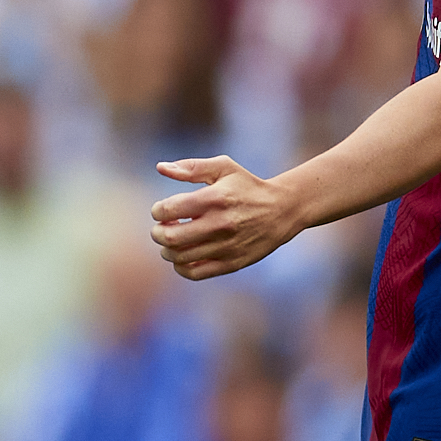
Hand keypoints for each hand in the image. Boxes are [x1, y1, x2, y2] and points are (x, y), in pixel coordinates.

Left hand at [149, 155, 303, 280]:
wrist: (283, 210)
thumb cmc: (247, 186)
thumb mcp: (224, 168)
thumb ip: (191, 167)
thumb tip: (160, 167)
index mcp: (215, 198)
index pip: (169, 210)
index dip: (157, 211)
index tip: (161, 210)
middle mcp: (220, 224)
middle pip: (171, 238)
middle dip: (157, 233)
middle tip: (161, 228)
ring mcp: (227, 246)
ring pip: (180, 257)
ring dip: (167, 250)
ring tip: (172, 241)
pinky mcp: (232, 263)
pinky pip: (195, 273)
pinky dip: (180, 267)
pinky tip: (182, 256)